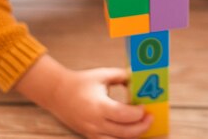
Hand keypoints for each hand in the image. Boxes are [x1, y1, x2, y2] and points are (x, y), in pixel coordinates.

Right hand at [15, 55, 151, 138]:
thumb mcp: (102, 75)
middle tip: (150, 118)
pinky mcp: (90, 136)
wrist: (57, 93)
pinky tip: (129, 130)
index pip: (122, 115)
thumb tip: (138, 79)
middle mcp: (95, 122)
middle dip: (141, 127)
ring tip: (141, 125)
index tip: (145, 107)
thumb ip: (121, 76)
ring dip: (133, 135)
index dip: (137, 114)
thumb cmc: (80, 82)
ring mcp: (92, 132)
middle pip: (124, 132)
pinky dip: (121, 138)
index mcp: (98, 106)